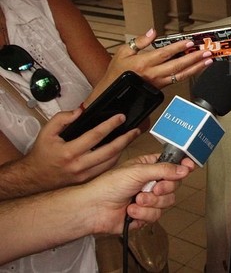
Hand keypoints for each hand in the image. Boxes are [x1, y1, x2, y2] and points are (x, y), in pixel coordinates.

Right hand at [18, 109, 139, 193]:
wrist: (33, 178)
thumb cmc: (41, 155)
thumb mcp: (47, 132)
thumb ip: (63, 118)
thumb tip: (80, 111)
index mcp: (69, 152)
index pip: (95, 136)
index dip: (110, 125)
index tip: (121, 117)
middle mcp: (79, 165)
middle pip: (109, 151)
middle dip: (125, 139)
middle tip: (135, 130)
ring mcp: (84, 175)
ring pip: (111, 162)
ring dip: (123, 149)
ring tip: (130, 138)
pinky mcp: (87, 180)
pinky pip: (106, 169)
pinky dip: (115, 159)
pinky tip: (119, 150)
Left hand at [83, 154, 193, 232]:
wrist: (94, 209)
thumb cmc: (108, 185)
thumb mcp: (138, 171)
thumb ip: (163, 170)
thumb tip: (184, 169)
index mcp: (150, 167)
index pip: (173, 164)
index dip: (183, 166)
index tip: (189, 167)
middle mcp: (151, 182)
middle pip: (174, 186)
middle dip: (163, 189)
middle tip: (153, 188)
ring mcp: (149, 200)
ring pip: (167, 203)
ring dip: (150, 203)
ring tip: (135, 200)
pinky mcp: (145, 215)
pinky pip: (156, 216)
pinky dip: (143, 214)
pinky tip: (130, 211)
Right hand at [89, 28, 212, 101]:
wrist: (112, 92)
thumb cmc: (118, 71)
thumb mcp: (124, 51)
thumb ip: (140, 41)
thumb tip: (152, 32)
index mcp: (143, 63)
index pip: (165, 54)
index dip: (178, 48)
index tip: (189, 42)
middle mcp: (153, 74)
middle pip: (177, 65)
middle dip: (194, 58)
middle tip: (206, 52)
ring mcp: (158, 82)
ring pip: (181, 75)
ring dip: (196, 67)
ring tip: (208, 61)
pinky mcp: (161, 87)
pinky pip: (178, 80)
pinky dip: (189, 73)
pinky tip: (197, 68)